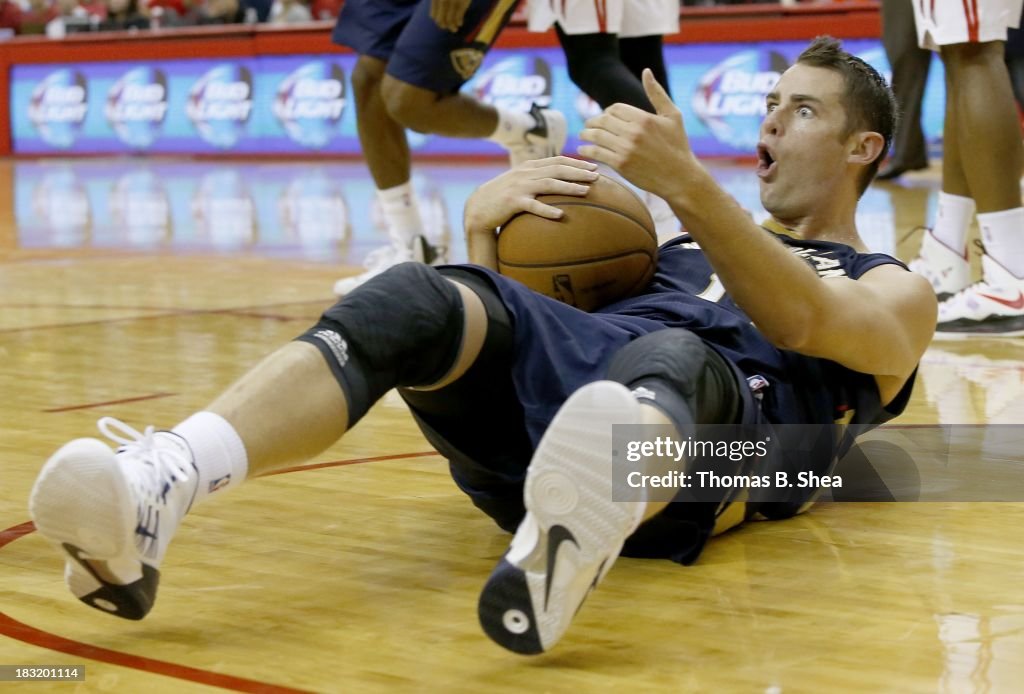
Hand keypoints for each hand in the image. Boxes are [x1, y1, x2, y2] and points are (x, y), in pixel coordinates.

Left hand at [430, 0, 471, 31]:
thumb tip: (434, 17)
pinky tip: (460, 24)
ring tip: (455, 29)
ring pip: (450, 21)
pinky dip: (459, 22)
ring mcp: (452, 2)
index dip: (438, 22)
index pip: (434, 16)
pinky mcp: (461, 4)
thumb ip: (438, 2)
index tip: (443, 25)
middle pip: (441, 20)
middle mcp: (442, 1)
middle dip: (444, 26)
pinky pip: (458, 17)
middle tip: (449, 28)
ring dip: (452, 27)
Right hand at [464, 156, 598, 234]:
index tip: (594, 166)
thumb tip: (560, 181)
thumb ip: (537, 179)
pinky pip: (533, 206)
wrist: (478, 208)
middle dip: (579, 171)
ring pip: (549, 184)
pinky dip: (547, 210)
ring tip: (586, 191)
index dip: (576, 162)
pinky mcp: (513, 202)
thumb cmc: (502, 198)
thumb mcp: (520, 183)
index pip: (557, 160)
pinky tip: (561, 215)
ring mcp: (519, 187)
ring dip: (569, 187)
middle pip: (557, 169)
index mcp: (529, 167)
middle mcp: (525, 173)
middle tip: (597, 176)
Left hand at [578, 69, 696, 198]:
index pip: (615, 109)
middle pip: (603, 120)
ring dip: (586, 134)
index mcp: (644, 118)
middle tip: (588, 125)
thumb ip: (657, 93)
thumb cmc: (678, 145)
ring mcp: (626, 148)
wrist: (680, 177)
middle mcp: (634, 132)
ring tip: (583, 135)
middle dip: (592, 122)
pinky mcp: (620, 164)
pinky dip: (586, 150)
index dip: (608, 112)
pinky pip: (597, 153)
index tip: (605, 118)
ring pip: (597, 135)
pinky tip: (583, 150)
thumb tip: (646, 71)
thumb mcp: (672, 116)